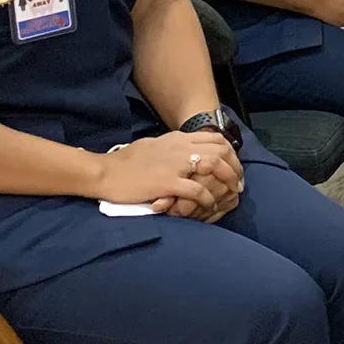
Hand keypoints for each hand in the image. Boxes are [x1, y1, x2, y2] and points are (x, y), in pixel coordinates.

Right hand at [95, 131, 242, 219]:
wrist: (105, 172)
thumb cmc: (125, 162)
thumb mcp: (154, 146)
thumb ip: (173, 147)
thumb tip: (186, 150)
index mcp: (178, 138)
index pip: (215, 138)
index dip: (230, 152)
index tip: (234, 166)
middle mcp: (180, 147)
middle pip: (221, 150)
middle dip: (235, 167)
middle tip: (238, 183)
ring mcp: (175, 164)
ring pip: (214, 166)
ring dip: (227, 180)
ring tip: (231, 193)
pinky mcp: (167, 182)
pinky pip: (197, 190)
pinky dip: (207, 198)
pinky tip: (209, 205)